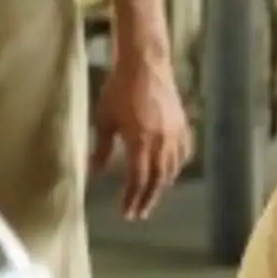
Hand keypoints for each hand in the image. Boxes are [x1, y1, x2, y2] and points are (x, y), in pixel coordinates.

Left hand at [96, 36, 191, 219]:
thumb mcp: (104, 119)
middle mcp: (161, 142)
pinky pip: (183, 154)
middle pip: (157, 181)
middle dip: (147, 199)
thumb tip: (93, 172)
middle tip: (139, 214)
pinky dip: (177, 167)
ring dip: (161, 187)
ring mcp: (175, 134)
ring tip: (151, 197)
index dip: (132, 198)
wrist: (145, 63)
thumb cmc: (119, 88)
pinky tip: (171, 172)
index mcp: (140, 142)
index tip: (126, 213)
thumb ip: (101, 149)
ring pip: (172, 170)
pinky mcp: (183, 125)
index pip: (137, 179)